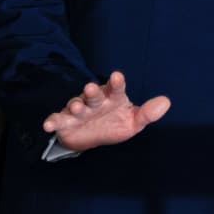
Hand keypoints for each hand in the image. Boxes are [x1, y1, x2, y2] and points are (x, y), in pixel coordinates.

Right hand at [42, 71, 170, 151]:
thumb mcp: (133, 122)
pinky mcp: (65, 122)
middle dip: (93, 92)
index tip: (116, 76)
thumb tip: (166, 102)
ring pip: (76, 104)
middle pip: (94, 94)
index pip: (116, 88)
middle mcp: (95, 101)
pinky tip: (47, 124)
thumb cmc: (114, 124)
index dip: (116, 83)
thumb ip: (147, 113)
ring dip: (76, 105)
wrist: (91, 137)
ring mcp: (79, 110)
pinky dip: (52, 121)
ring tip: (77, 107)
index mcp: (113, 98)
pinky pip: (58, 120)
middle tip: (91, 87)